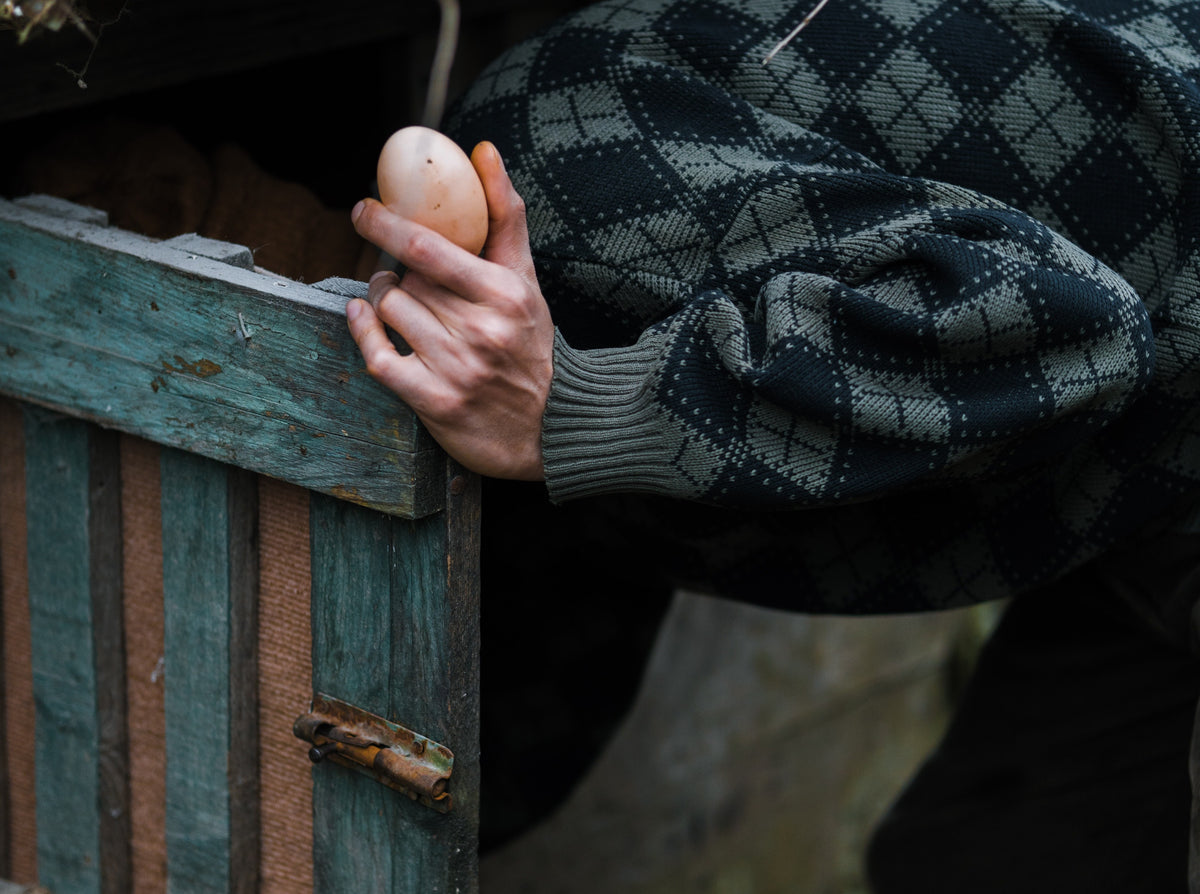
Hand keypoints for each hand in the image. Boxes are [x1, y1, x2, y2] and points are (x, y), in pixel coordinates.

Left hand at [346, 141, 552, 480]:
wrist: (548, 425)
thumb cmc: (529, 344)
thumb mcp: (525, 278)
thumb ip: (504, 215)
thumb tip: (483, 150)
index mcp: (503, 293)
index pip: (428, 247)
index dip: (387, 223)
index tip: (364, 209)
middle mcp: (479, 330)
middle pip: (405, 279)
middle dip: (397, 271)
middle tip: (408, 277)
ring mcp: (454, 368)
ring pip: (389, 310)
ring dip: (382, 300)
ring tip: (399, 303)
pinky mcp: (433, 400)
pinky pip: (377, 355)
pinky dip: (362, 332)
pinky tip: (364, 319)